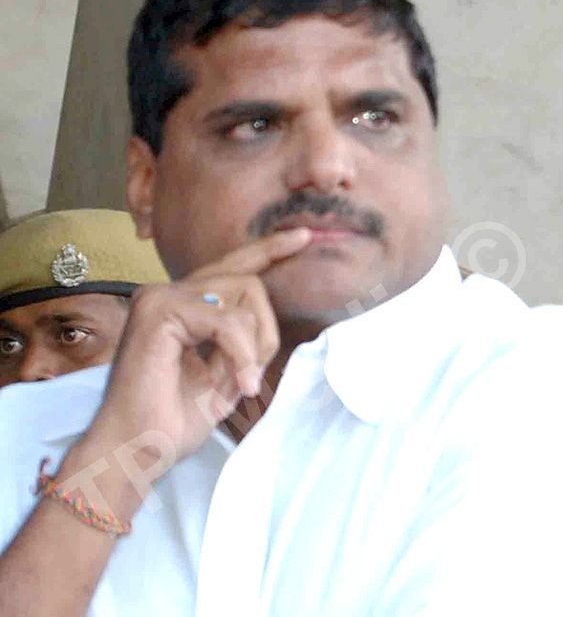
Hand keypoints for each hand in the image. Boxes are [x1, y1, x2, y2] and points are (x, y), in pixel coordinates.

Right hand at [83, 227, 311, 466]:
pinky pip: (227, 321)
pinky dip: (241, 355)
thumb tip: (265, 315)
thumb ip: (241, 338)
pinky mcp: (159, 311)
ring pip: (243, 294)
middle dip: (265, 328)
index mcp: (181, 303)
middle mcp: (167, 292)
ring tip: (242, 383)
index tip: (302, 236)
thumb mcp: (223, 372)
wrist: (136, 450)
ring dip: (254, 344)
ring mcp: (160, 296)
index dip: (268, 250)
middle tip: (253, 373)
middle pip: (247, 280)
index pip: (232, 266)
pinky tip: (240, 385)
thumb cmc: (173, 419)